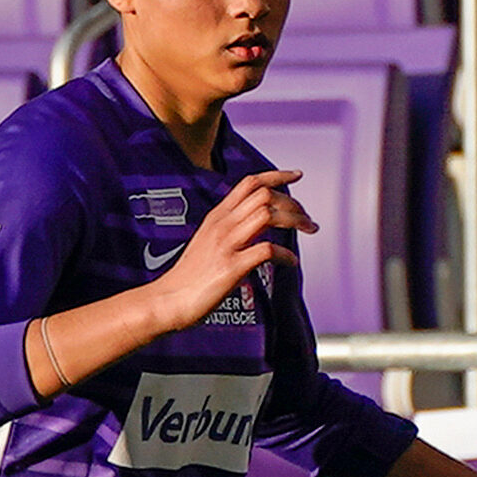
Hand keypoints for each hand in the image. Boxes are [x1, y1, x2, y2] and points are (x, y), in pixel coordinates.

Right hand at [149, 169, 316, 332]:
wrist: (167, 301)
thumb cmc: (188, 278)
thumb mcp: (207, 243)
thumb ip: (229, 231)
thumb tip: (255, 229)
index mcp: (216, 217)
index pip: (249, 183)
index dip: (276, 175)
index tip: (296, 175)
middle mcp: (221, 225)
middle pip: (264, 195)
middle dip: (293, 202)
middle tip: (307, 218)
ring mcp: (226, 245)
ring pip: (268, 215)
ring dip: (295, 220)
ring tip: (308, 230)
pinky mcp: (231, 267)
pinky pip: (266, 250)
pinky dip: (285, 254)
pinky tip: (291, 262)